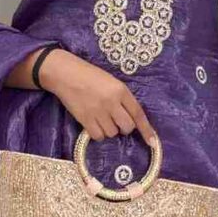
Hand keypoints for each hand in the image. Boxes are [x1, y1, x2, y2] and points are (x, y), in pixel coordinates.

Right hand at [38, 48, 156, 144]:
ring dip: (109, 129)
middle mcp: (112, 102)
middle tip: (115, 120)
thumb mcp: (111, 82)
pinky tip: (92, 123)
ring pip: (112, 133)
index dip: (146, 130)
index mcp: (121, 90)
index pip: (138, 114)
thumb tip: (130, 119)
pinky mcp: (85, 119)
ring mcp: (98, 111)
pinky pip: (98, 136)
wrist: (65, 74)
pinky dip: (98, 133)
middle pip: (127, 127)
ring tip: (99, 117)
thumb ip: (122, 98)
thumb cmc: (89, 75)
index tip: (152, 143)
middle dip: (124, 128)